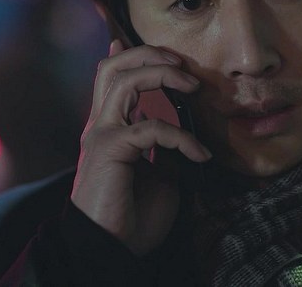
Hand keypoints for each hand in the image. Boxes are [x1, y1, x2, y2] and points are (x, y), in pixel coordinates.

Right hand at [70, 39, 210, 255]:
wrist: (112, 249)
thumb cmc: (133, 218)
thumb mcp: (160, 176)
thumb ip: (164, 148)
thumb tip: (181, 129)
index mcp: (110, 128)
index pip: (112, 78)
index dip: (131, 56)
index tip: (164, 52)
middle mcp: (101, 125)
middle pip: (113, 68)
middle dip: (148, 55)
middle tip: (182, 65)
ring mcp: (101, 134)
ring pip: (122, 79)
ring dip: (161, 73)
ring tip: (192, 85)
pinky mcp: (109, 149)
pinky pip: (152, 128)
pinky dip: (182, 137)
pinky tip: (200, 156)